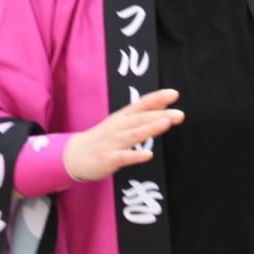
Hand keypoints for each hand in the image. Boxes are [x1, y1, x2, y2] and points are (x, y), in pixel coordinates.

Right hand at [63, 89, 183, 181]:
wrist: (74, 155)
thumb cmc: (103, 138)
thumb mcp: (120, 123)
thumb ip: (141, 117)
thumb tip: (165, 110)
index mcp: (122, 117)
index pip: (141, 104)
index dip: (157, 98)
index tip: (174, 94)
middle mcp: (119, 127)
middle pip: (141, 119)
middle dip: (161, 115)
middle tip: (179, 114)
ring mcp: (113, 143)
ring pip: (134, 135)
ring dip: (150, 129)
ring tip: (166, 123)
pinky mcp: (108, 159)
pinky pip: (123, 157)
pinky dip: (135, 156)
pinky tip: (148, 155)